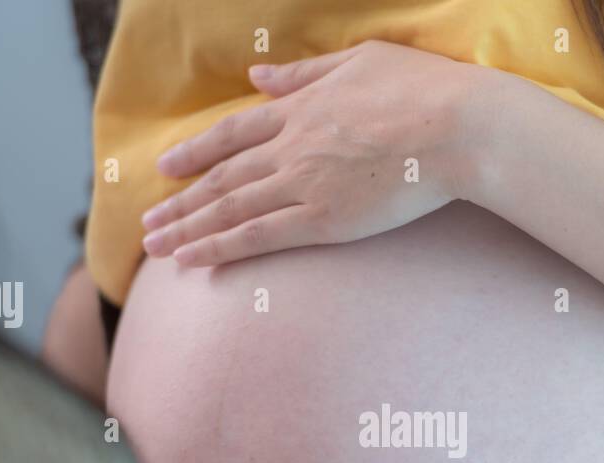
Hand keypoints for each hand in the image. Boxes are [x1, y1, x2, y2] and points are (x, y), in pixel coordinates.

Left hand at [140, 40, 491, 266]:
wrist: (456, 127)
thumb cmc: (422, 89)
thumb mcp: (358, 61)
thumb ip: (303, 73)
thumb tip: (258, 76)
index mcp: (300, 108)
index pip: (233, 133)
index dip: (196, 152)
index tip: (166, 168)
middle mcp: (290, 147)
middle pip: (222, 177)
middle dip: (179, 200)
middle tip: (147, 221)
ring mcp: (303, 184)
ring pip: (230, 209)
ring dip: (187, 228)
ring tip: (155, 247)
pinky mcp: (323, 220)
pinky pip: (258, 236)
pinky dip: (219, 247)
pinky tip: (191, 259)